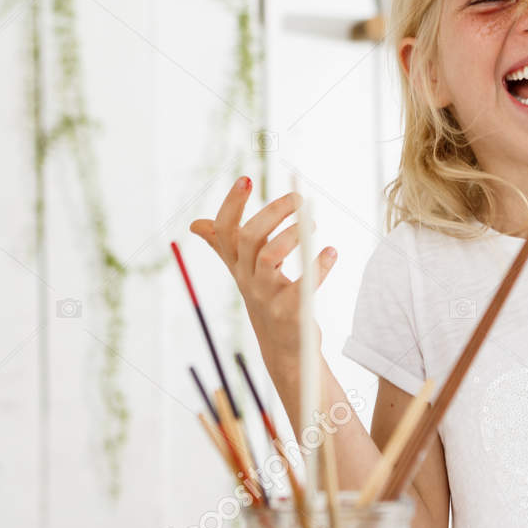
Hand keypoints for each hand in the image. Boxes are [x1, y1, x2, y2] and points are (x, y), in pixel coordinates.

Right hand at [189, 177, 336, 392]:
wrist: (283, 348)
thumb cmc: (265, 301)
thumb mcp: (243, 272)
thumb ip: (223, 246)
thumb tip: (195, 224)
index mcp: (237, 265)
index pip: (225, 230)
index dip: (232, 205)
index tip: (246, 179)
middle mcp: (247, 279)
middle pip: (249, 237)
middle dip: (273, 212)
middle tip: (299, 198)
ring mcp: (266, 297)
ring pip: (270, 257)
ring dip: (292, 235)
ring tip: (314, 224)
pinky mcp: (289, 314)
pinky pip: (303, 286)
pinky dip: (319, 266)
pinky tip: (331, 251)